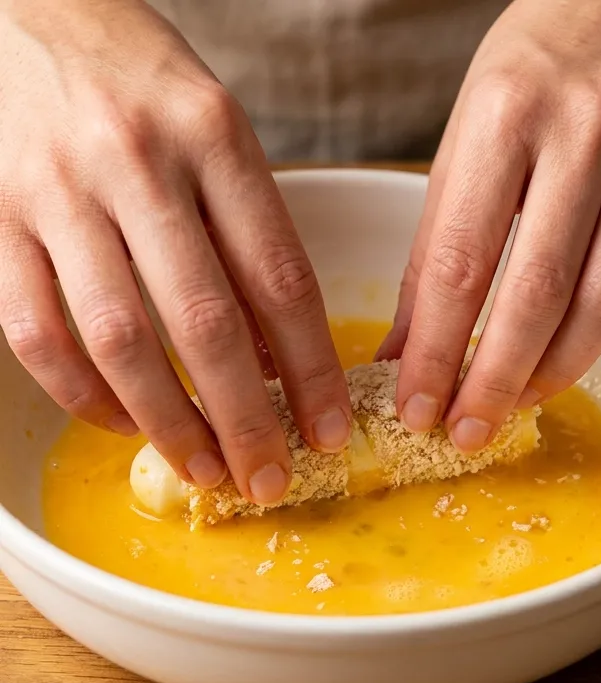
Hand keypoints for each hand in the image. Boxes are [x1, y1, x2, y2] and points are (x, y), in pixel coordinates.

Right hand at [0, 0, 350, 503]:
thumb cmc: (144, 78)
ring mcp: (58, 193)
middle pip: (204, 323)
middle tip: (271, 477)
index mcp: (214, 137)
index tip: (330, 428)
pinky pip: (36, 330)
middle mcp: (138, 164)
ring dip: (167, 421)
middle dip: (245, 417)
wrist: (29, 8)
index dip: (312, 368)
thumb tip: (284, 355)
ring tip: (206, 470)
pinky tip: (123, 422)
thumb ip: (250, 232)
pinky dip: (82, 392)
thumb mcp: (220, 131)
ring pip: (117, 340)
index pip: (280, 277)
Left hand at [377, 0, 600, 450]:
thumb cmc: (538, 65)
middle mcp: (583, 136)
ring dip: (560, 368)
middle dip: (496, 379)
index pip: (461, 258)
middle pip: (538, 291)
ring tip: (518, 400)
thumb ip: (440, 241)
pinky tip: (597, 339)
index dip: (437, 348)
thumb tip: (408, 350)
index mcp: (505, 114)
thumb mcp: (467, 132)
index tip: (416, 404)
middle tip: (466, 429)